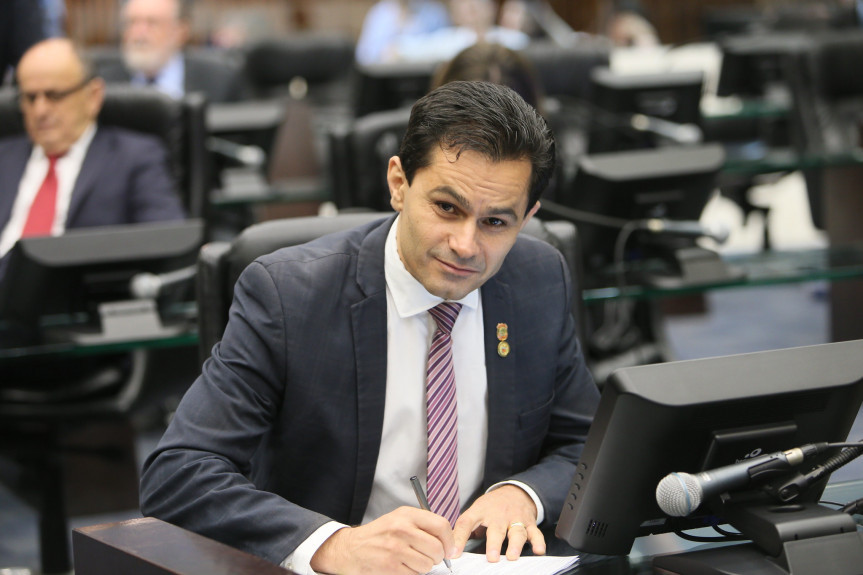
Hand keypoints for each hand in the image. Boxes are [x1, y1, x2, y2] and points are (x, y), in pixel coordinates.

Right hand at [310, 506, 455, 574]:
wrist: (351, 549)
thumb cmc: (380, 535)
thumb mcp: (399, 519)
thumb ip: (423, 525)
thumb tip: (449, 543)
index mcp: (407, 515)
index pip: (441, 525)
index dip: (449, 541)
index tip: (450, 549)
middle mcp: (402, 529)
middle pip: (437, 548)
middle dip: (436, 557)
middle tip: (428, 556)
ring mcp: (395, 548)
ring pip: (427, 564)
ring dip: (423, 567)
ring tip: (411, 560)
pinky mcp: (390, 566)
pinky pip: (415, 574)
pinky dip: (412, 573)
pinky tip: (401, 566)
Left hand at [452, 484, 545, 561]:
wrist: (515, 491)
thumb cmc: (492, 505)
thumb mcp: (476, 511)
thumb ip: (465, 528)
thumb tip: (451, 547)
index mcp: (481, 511)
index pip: (467, 522)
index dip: (459, 537)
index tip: (454, 553)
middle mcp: (498, 515)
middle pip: (496, 529)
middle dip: (494, 544)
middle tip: (492, 557)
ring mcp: (515, 519)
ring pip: (516, 531)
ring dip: (515, 544)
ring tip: (512, 556)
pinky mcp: (529, 523)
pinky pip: (535, 533)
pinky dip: (538, 542)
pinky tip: (538, 550)